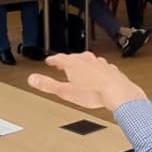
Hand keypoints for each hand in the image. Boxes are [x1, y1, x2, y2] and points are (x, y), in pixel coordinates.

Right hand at [28, 52, 145, 111]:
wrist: (118, 93)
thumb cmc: (93, 93)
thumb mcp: (65, 92)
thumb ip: (48, 85)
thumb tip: (32, 79)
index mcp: (73, 63)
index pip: (58, 58)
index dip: (52, 60)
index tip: (49, 61)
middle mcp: (86, 60)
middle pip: (73, 58)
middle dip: (66, 62)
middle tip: (61, 65)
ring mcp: (99, 63)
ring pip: (87, 61)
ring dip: (81, 65)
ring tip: (78, 71)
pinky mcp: (110, 69)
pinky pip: (100, 68)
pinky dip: (95, 71)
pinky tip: (96, 77)